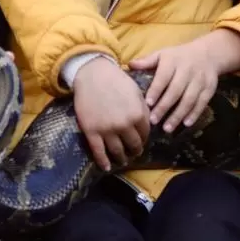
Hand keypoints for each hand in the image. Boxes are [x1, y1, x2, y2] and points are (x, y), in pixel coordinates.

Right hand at [72, 57, 149, 171]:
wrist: (92, 73)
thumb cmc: (116, 79)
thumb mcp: (136, 92)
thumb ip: (143, 109)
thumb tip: (148, 124)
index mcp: (137, 114)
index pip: (144, 134)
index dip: (143, 138)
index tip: (141, 141)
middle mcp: (124, 125)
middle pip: (133, 145)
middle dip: (134, 151)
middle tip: (133, 153)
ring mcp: (107, 130)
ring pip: (117, 151)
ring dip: (121, 158)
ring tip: (122, 160)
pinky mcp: (91, 131)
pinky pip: (98, 152)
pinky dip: (103, 162)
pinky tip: (106, 167)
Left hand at [130, 28, 239, 131]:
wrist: (208, 54)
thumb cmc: (178, 56)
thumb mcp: (163, 54)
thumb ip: (147, 61)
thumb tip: (129, 65)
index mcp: (173, 61)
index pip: (163, 77)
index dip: (156, 90)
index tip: (147, 103)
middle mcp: (187, 70)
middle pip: (176, 90)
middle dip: (164, 107)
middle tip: (153, 121)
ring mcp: (200, 80)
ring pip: (189, 99)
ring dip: (178, 115)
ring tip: (167, 128)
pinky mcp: (210, 88)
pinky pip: (202, 103)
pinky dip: (194, 114)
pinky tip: (185, 124)